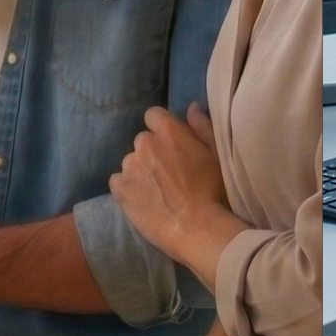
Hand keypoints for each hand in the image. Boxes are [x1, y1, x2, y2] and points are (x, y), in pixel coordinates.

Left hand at [109, 105, 243, 283]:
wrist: (198, 228)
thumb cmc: (214, 191)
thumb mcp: (216, 155)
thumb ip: (202, 127)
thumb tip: (192, 107)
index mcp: (168, 131)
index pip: (154, 115)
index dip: (162, 129)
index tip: (172, 146)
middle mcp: (144, 143)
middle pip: (143, 141)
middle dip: (153, 153)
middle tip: (168, 174)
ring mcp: (129, 166)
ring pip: (132, 163)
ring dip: (141, 171)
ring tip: (157, 192)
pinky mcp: (120, 189)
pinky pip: (118, 182)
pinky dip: (127, 188)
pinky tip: (143, 201)